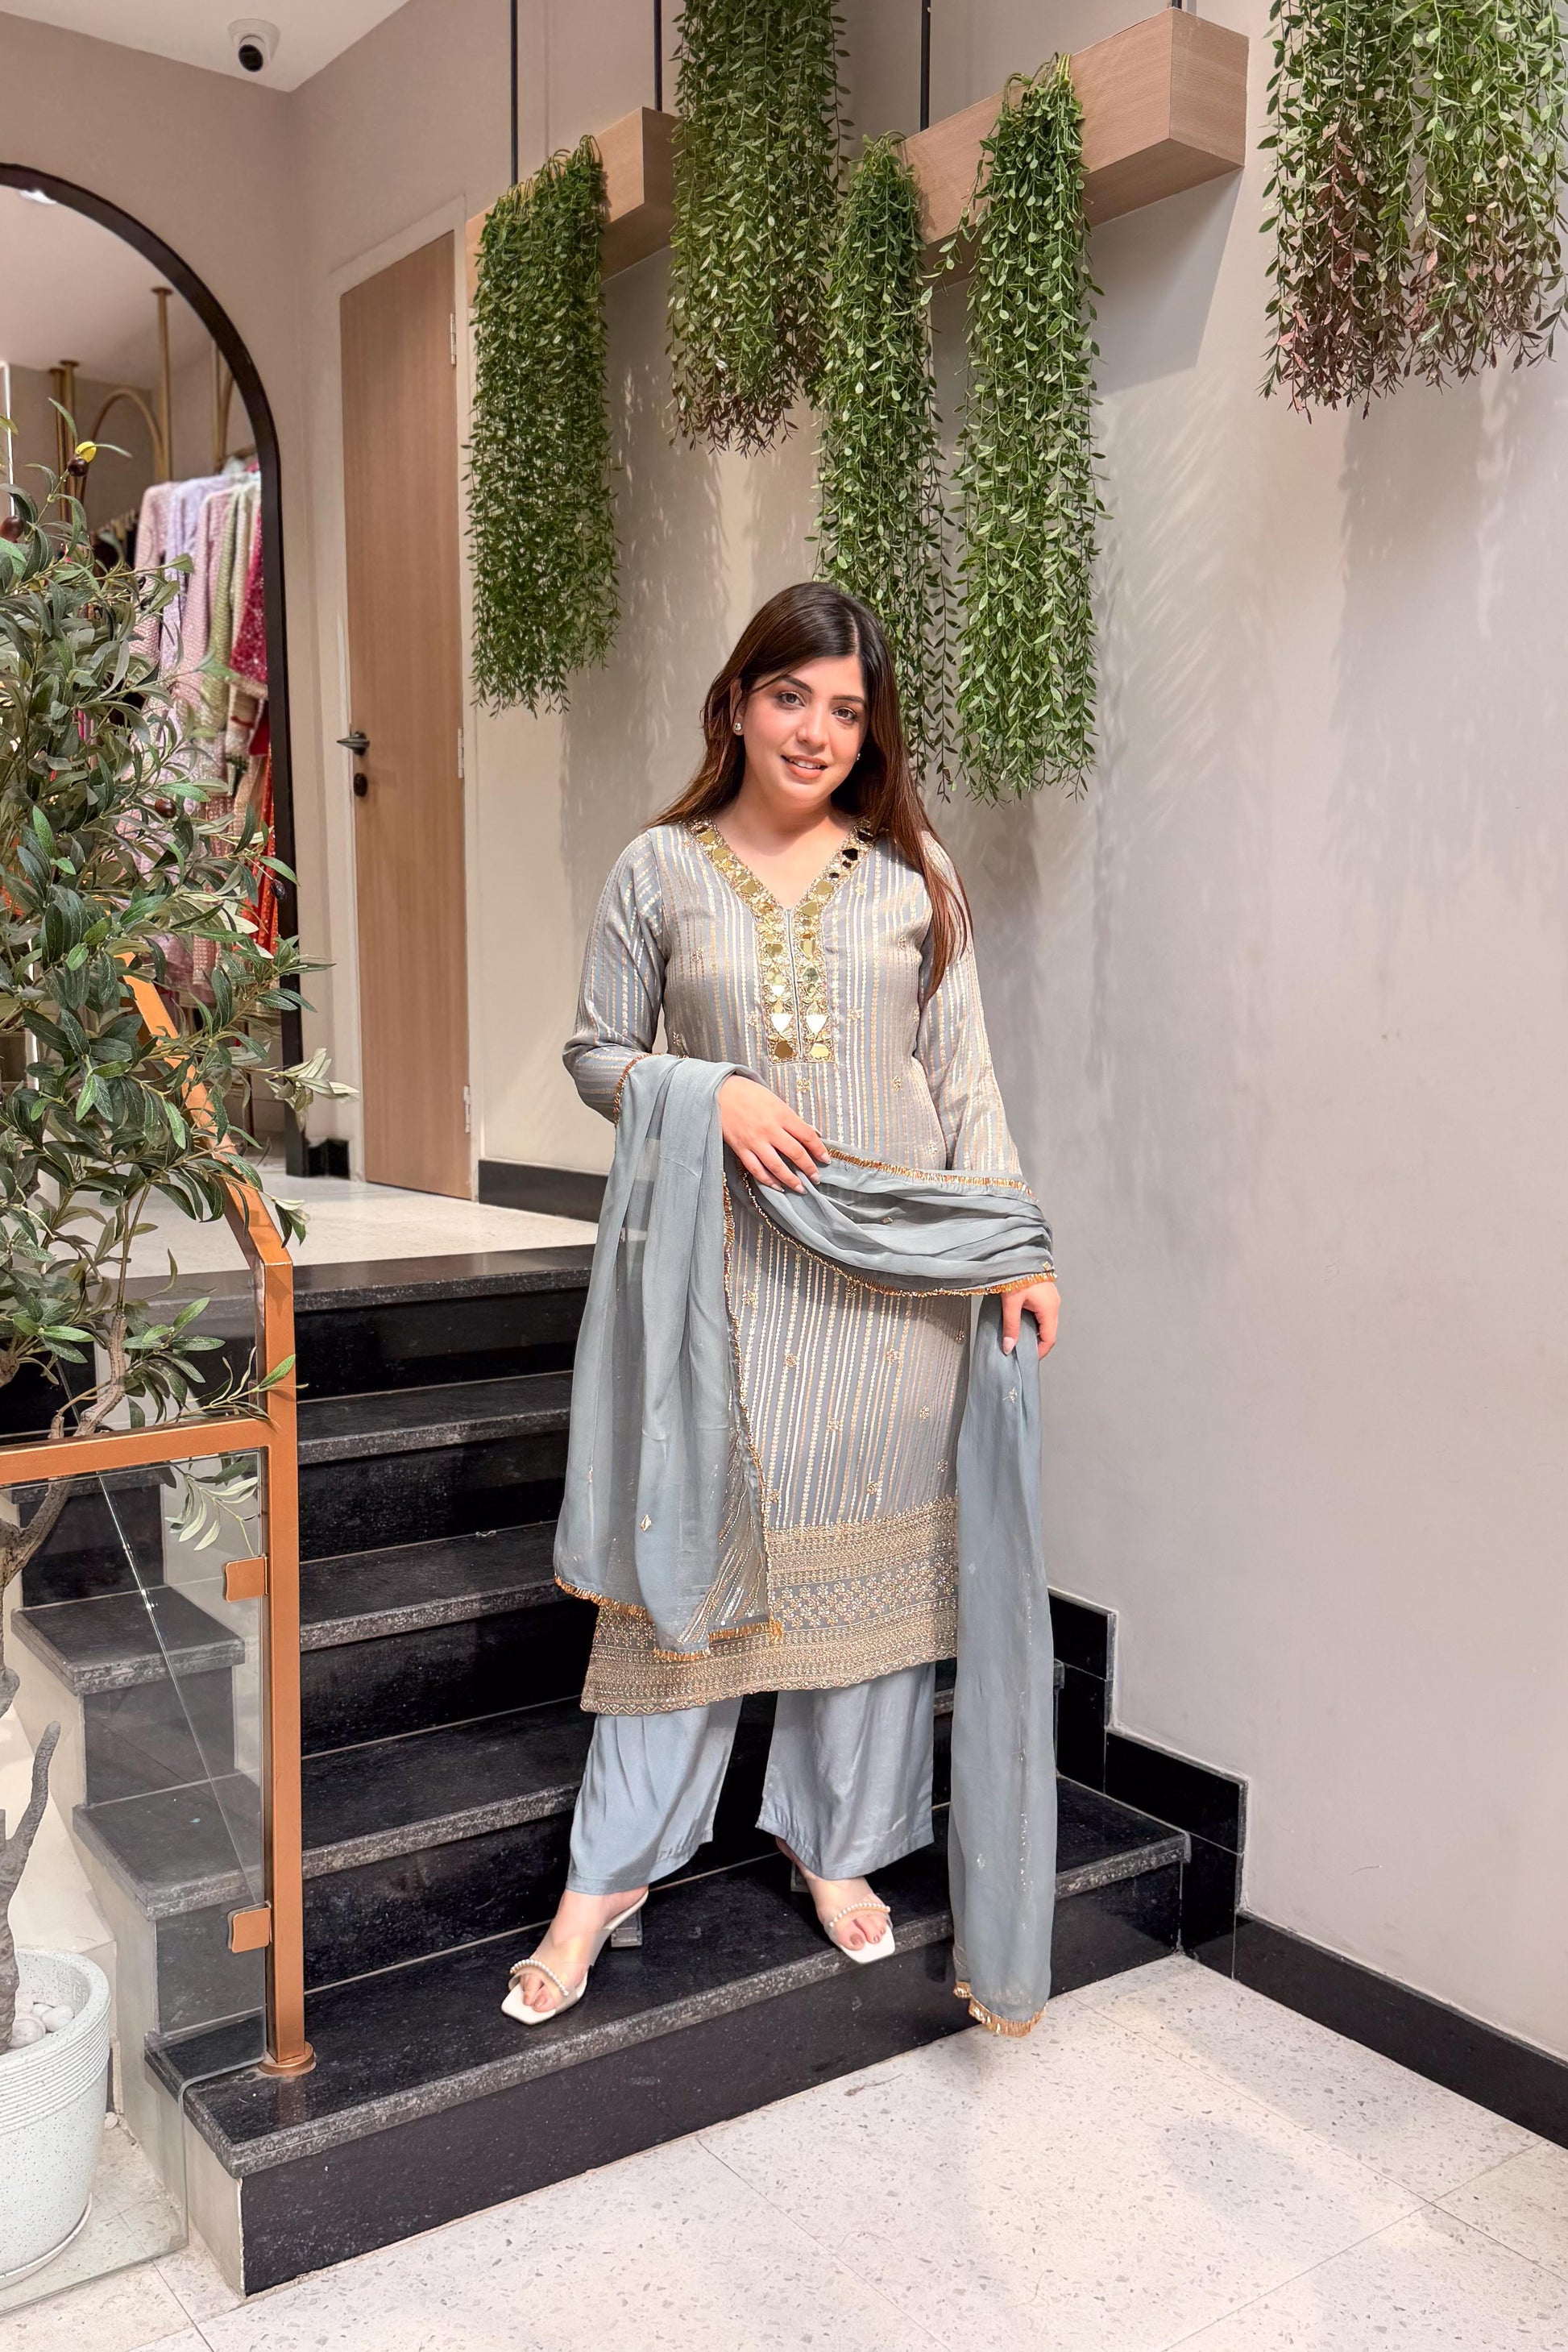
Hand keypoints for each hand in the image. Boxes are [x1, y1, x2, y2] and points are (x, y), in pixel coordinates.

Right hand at [720, 1074, 827, 1190]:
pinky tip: (777, 1186)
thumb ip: (791, 1118)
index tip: (825, 1159)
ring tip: (800, 1188)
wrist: (718, 1092)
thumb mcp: (775, 1100)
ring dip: (791, 1180)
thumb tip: (810, 1132)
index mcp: (781, 1114)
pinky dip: (768, 1180)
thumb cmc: (748, 1093)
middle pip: (795, 1153)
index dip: (819, 1150)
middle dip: (809, 1169)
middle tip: (816, 1178)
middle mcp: (770, 1129)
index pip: (807, 1136)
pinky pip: (756, 1169)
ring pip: (777, 1166)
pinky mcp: (741, 1149)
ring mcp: (755, 1141)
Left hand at [1001, 1280, 1057, 1358]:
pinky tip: (1020, 1321)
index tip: (1025, 1359)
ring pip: (1045, 1322)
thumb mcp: (1011, 1302)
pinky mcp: (1045, 1292)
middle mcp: (1054, 1305)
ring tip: (1017, 1336)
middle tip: (1019, 1350)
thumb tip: (1009, 1347)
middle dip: (1035, 1343)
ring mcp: (1051, 1298)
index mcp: (1049, 1309)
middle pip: (1048, 1332)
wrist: (1019, 1251)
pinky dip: (1033, 1320)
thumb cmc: (1017, 1273)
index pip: (1049, 1340)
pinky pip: (1042, 1313)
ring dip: (1033, 1331)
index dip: (1038, 1352)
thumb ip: (1011, 1326)